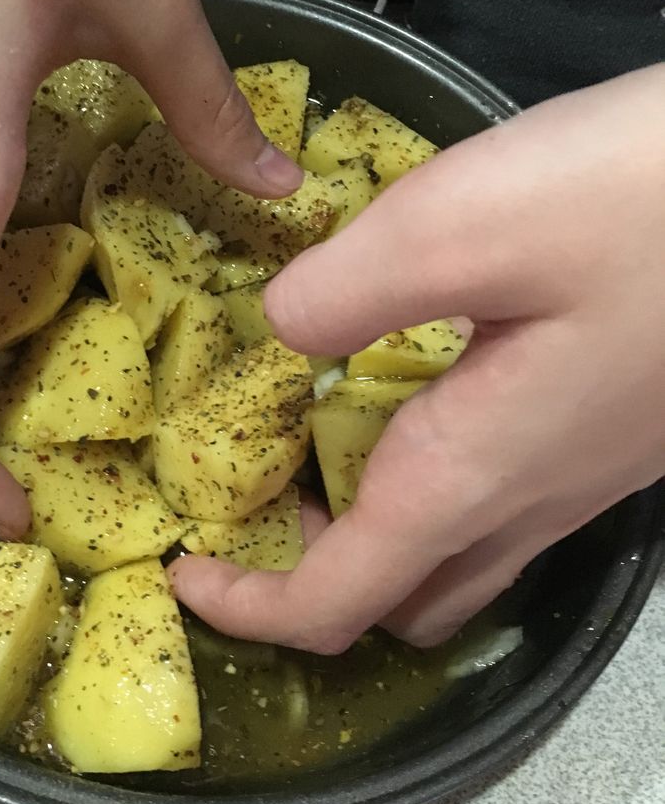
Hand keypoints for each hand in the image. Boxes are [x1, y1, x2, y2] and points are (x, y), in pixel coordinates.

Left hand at [170, 64, 664, 651]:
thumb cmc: (650, 199)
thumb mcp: (464, 224)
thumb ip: (345, 288)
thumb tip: (280, 326)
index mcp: (471, 471)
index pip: (337, 601)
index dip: (250, 604)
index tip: (186, 569)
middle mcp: (531, 495)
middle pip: (399, 592)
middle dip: (312, 569)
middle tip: (256, 493)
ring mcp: (584, 468)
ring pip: (456, 550)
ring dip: (372, 524)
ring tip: (316, 441)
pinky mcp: (613, 421)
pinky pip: (501, 491)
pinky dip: (429, 473)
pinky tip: (413, 382)